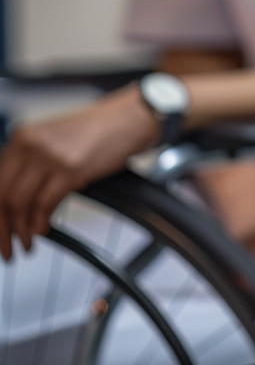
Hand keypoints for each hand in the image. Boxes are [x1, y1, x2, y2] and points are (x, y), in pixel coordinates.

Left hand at [0, 86, 160, 259]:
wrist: (132, 117)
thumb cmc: (100, 129)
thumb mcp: (56, 140)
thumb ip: (32, 163)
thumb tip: (16, 201)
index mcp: (22, 136)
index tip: (0, 231)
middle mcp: (31, 144)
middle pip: (2, 196)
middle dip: (2, 228)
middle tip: (7, 248)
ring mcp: (50, 156)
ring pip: (19, 203)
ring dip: (21, 230)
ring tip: (28, 243)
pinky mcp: (71, 168)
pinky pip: (45, 204)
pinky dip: (41, 222)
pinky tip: (44, 229)